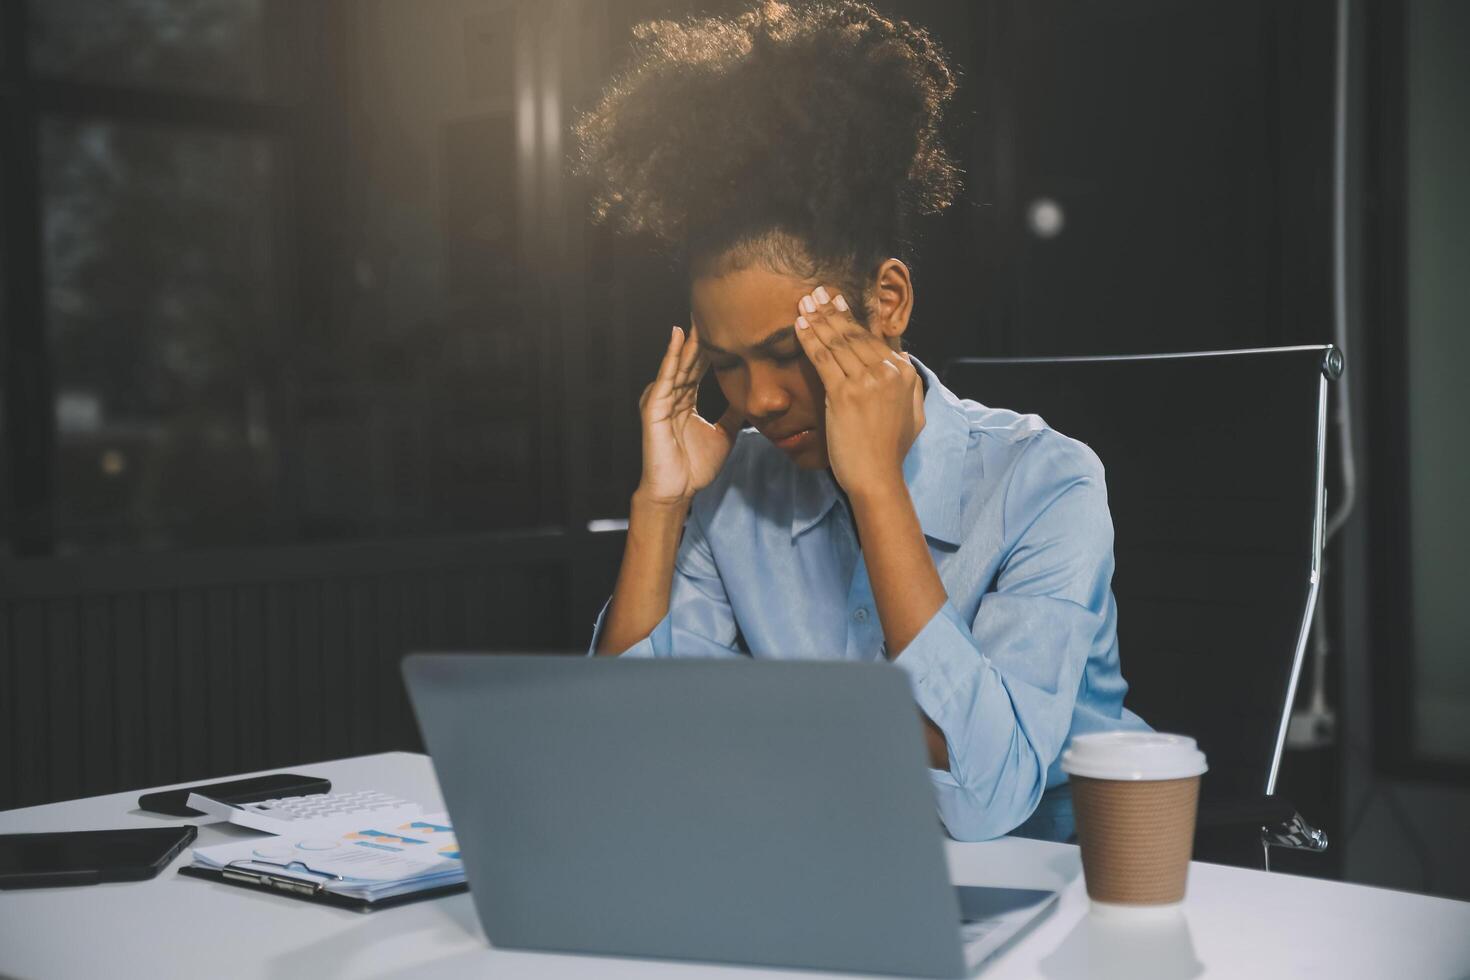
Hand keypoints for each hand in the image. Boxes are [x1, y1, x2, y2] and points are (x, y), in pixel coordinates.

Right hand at [637, 325, 742, 504]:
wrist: (678, 491)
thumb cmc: (695, 466)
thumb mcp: (724, 434)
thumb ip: (734, 415)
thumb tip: (751, 400)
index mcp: (685, 401)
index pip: (699, 367)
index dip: (711, 347)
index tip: (726, 326)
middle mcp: (671, 395)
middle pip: (689, 360)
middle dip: (700, 336)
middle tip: (712, 309)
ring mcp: (661, 400)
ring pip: (678, 363)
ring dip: (688, 340)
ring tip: (698, 315)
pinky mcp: (654, 407)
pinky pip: (666, 377)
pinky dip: (672, 357)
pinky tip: (678, 337)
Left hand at [793, 287, 923, 497]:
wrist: (877, 476)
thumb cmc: (891, 450)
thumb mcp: (915, 414)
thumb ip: (911, 385)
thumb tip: (902, 361)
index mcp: (904, 374)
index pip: (872, 340)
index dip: (851, 320)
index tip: (837, 304)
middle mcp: (888, 372)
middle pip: (854, 336)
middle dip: (832, 312)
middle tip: (816, 293)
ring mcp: (867, 381)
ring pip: (837, 343)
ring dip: (818, 320)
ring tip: (805, 303)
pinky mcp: (845, 394)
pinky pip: (823, 359)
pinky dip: (810, 339)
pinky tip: (799, 325)